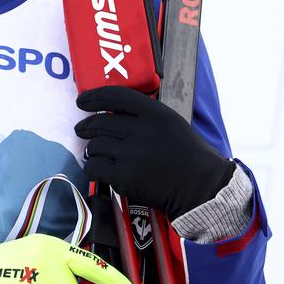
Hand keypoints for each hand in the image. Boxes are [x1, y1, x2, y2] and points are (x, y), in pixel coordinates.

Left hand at [75, 86, 234, 220]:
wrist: (201, 188)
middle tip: (82, 129)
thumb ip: (146, 116)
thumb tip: (113, 113)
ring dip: (92, 150)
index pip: (115, 96)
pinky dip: (92, 167)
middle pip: (100, 122)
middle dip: (86, 127)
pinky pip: (94, 167)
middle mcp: (141, 130)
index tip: (82, 101)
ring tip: (96, 154)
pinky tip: (97, 169)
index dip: (94, 97)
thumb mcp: (172, 124)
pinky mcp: (124, 176)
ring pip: (95, 146)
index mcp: (155, 114)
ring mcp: (131, 154)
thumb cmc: (190, 157)